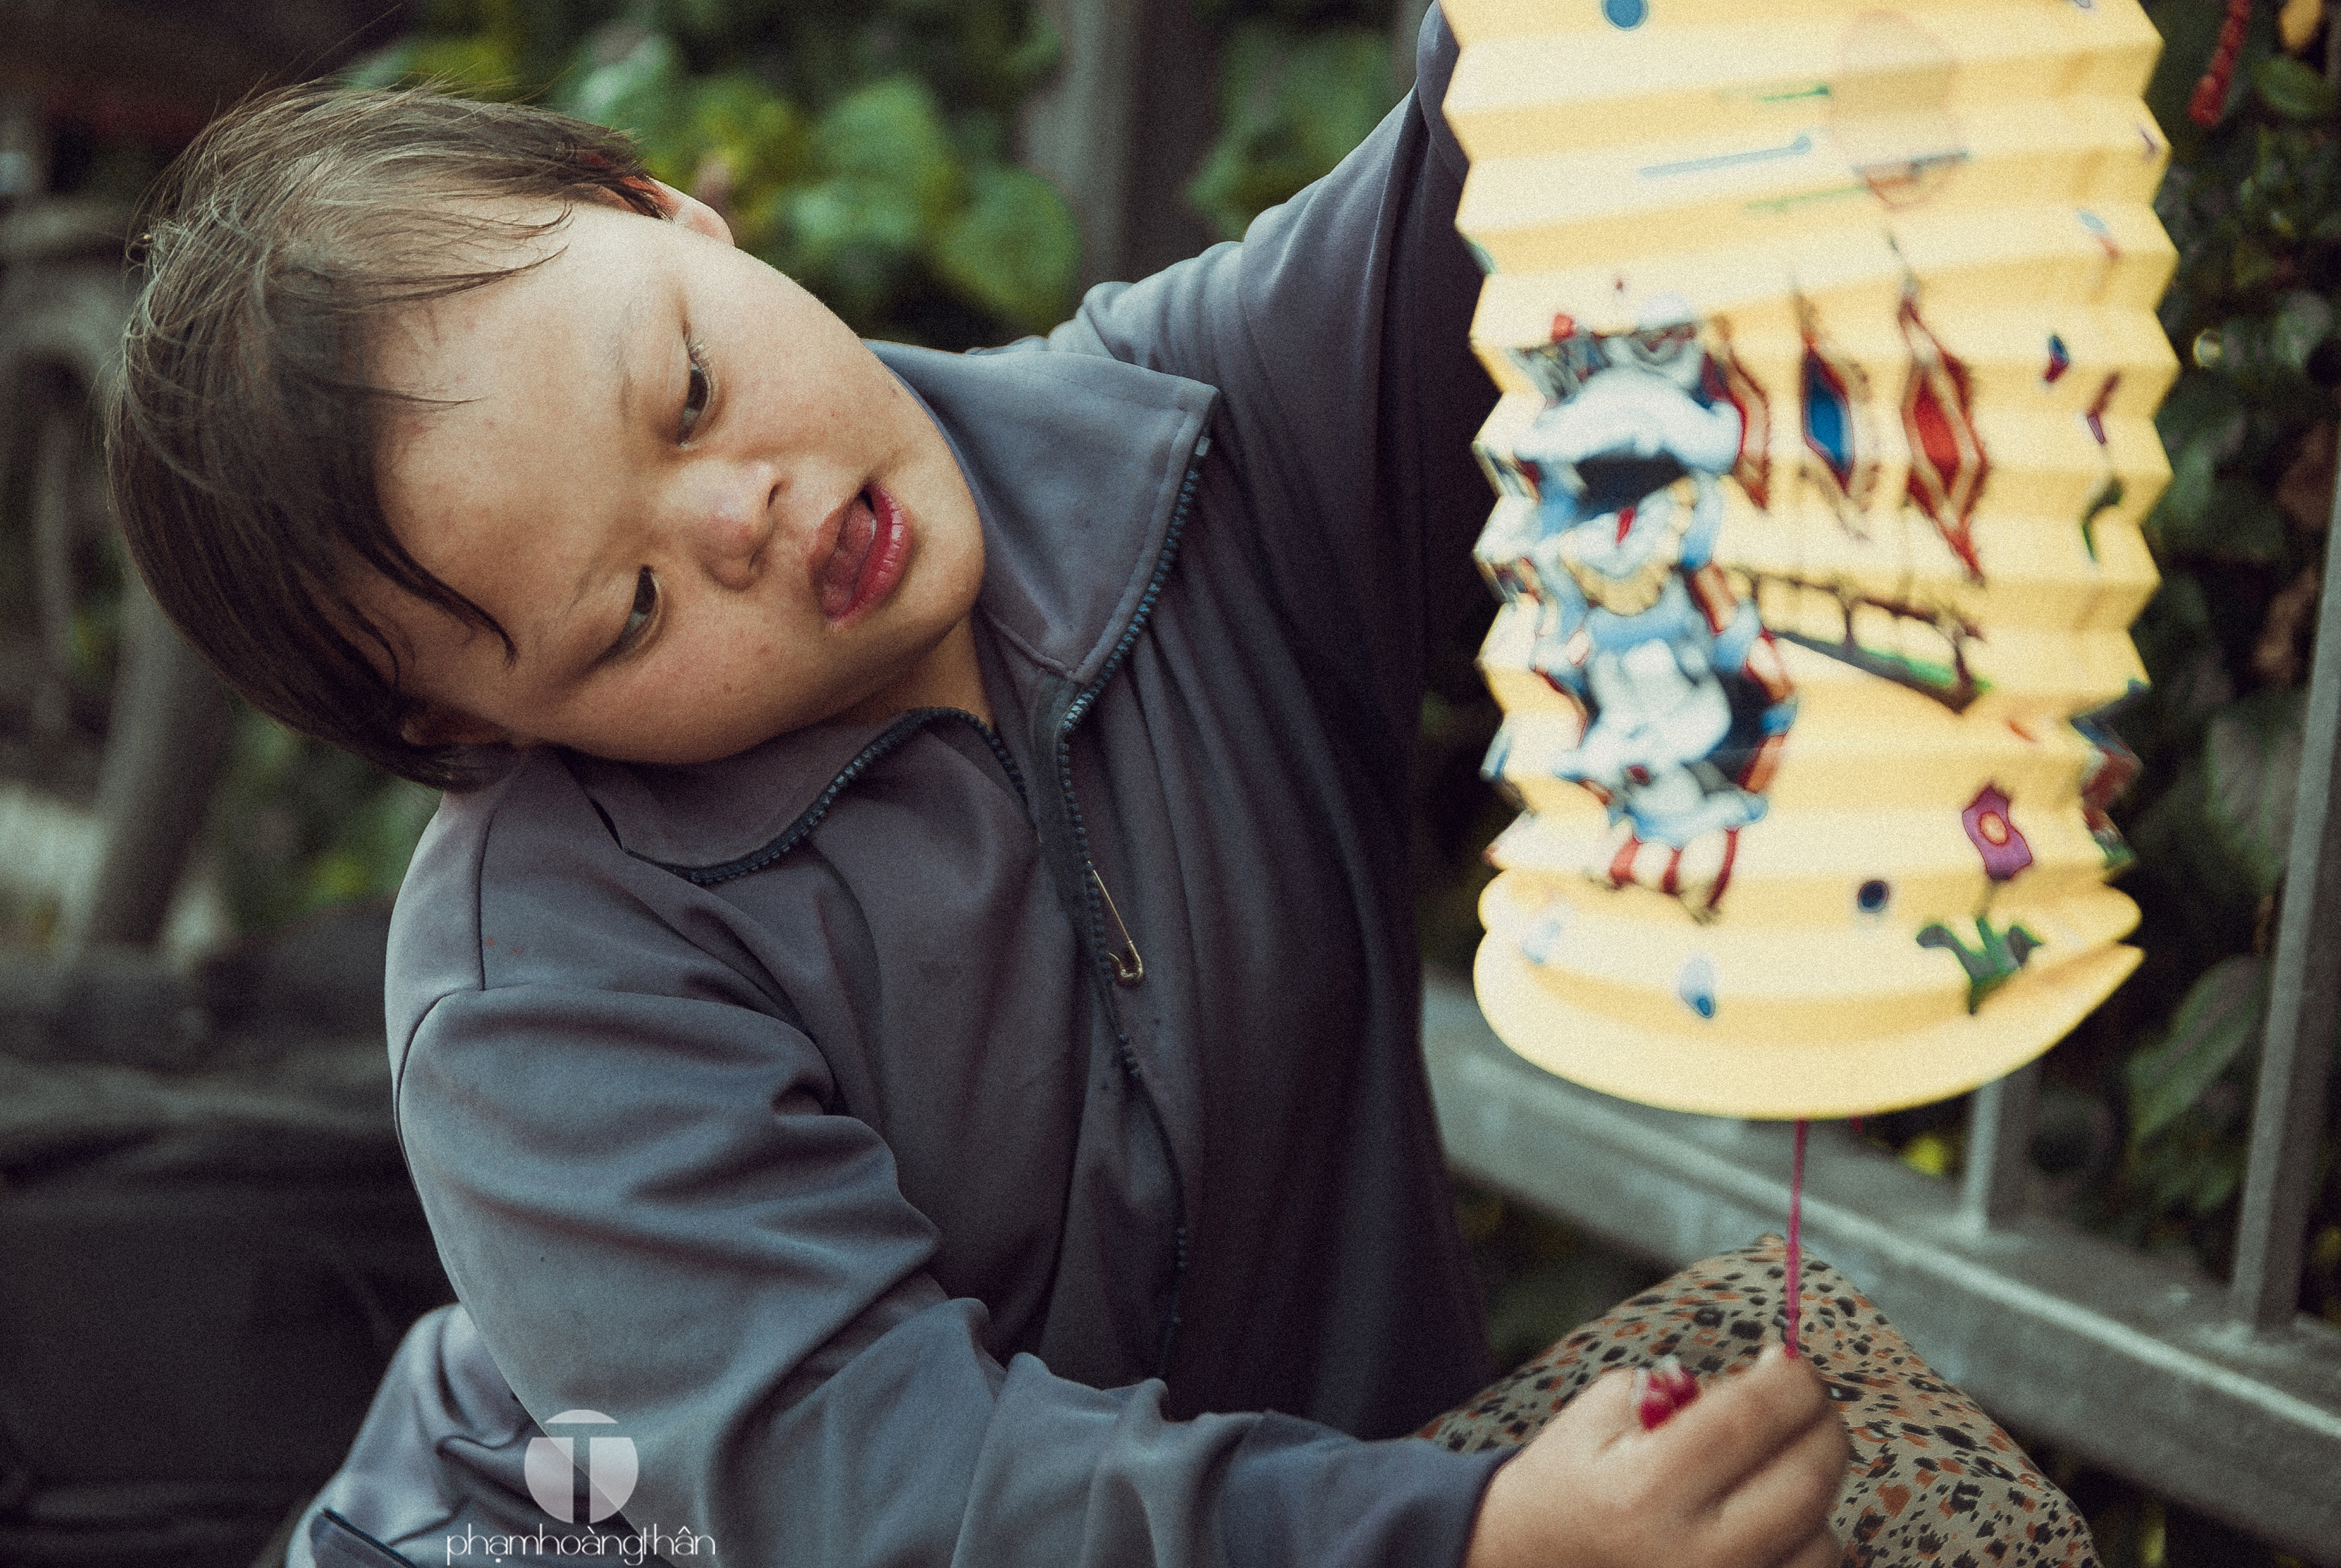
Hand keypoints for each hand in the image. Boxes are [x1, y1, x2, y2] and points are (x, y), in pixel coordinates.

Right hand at [1462, 1345, 1847, 1567]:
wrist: (1531, 1564)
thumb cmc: (1570, 1482)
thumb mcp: (1599, 1414)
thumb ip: (1677, 1390)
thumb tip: (1767, 1381)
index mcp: (1643, 1490)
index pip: (1749, 1421)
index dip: (1790, 1381)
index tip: (1792, 1360)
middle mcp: (1690, 1556)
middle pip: (1805, 1482)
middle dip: (1823, 1425)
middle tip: (1806, 1399)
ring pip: (1821, 1541)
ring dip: (1814, 1489)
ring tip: (1773, 1464)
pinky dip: (1807, 1540)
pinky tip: (1773, 1514)